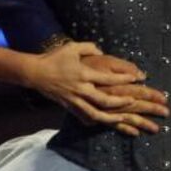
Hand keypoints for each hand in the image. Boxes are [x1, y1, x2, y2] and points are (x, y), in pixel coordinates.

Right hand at [24, 41, 143, 127]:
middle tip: (133, 101)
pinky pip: (83, 117)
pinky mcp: (68, 106)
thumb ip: (90, 48)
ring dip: (110, 117)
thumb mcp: (73, 47)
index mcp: (83, 74)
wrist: (35, 72)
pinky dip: (93, 121)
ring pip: (95, 114)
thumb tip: (101, 51)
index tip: (135, 78)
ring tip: (123, 118)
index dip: (123, 79)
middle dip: (120, 103)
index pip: (107, 78)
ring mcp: (74, 100)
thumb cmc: (55, 58)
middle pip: (103, 100)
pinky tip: (102, 123)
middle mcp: (80, 89)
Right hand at [81, 53, 169, 136]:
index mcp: (113, 84)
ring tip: (156, 129)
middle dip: (152, 109)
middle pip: (135, 106)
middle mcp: (109, 98)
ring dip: (141, 124)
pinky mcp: (93, 115)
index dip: (152, 94)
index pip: (137, 90)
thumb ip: (122, 66)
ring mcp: (102, 108)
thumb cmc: (78, 63)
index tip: (165, 98)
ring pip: (125, 118)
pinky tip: (135, 133)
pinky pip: (111, 125)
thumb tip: (140, 75)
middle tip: (167, 112)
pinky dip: (124, 129)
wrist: (49, 75)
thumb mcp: (103, 59)